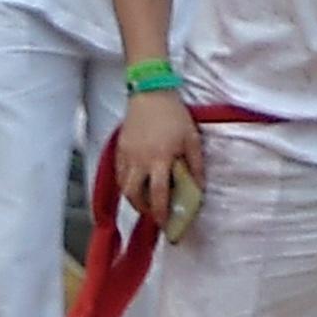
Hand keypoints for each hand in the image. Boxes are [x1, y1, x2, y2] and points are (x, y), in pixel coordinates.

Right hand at [116, 90, 201, 231]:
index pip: (158, 194)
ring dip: (134, 198)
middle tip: (155, 213)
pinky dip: (126, 183)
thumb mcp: (192, 140)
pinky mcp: (119, 148)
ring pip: (124, 186)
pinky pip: (119, 173)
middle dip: (144, 209)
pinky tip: (136, 183)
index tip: (166, 224)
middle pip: (135, 195)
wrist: (151, 92)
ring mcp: (126, 154)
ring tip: (146, 200)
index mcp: (160, 159)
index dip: (161, 213)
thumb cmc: (174, 115)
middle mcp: (140, 160)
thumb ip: (196, 166)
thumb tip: (198, 189)